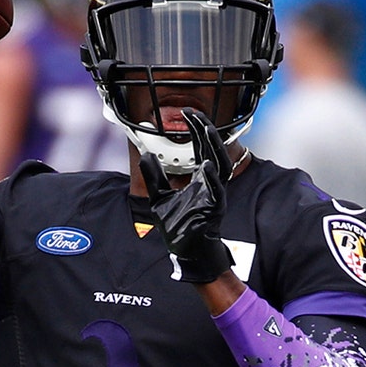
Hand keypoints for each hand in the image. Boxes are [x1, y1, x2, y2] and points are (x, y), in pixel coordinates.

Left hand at [139, 108, 233, 282]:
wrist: (189, 254)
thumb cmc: (179, 228)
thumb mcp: (159, 199)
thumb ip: (154, 177)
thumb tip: (145, 156)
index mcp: (201, 179)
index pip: (202, 148)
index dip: (197, 129)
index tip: (188, 112)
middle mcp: (211, 184)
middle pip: (213, 150)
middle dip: (205, 130)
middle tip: (194, 113)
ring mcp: (215, 195)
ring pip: (220, 165)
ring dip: (213, 146)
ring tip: (205, 128)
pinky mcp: (215, 209)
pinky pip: (217, 190)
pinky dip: (212, 177)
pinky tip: (205, 164)